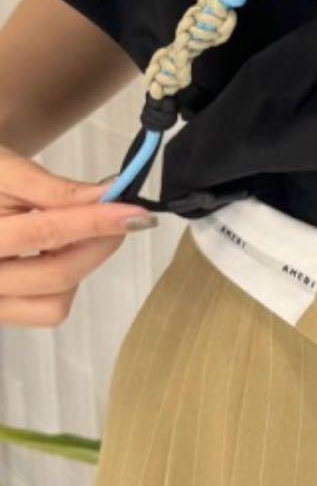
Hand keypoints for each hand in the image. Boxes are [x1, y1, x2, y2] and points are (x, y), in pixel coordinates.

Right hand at [0, 146, 156, 327]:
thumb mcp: (8, 171)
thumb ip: (56, 189)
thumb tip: (108, 196)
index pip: (45, 233)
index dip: (96, 222)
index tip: (135, 211)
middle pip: (57, 275)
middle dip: (100, 243)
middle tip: (120, 215)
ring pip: (56, 302)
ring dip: (83, 265)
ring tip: (80, 232)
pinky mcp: (1, 314)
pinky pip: (46, 311)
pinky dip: (66, 283)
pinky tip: (60, 252)